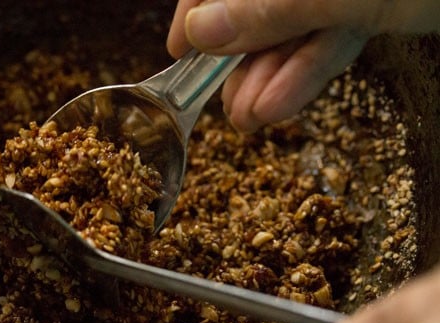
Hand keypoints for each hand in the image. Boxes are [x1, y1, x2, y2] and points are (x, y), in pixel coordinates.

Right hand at [167, 0, 439, 131]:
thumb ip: (272, 8)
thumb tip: (201, 31)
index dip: (198, 6)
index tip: (179, 50)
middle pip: (261, 1)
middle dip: (240, 59)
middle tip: (221, 106)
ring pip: (297, 25)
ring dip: (272, 76)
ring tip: (249, 120)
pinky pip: (333, 33)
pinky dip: (308, 70)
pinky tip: (280, 105)